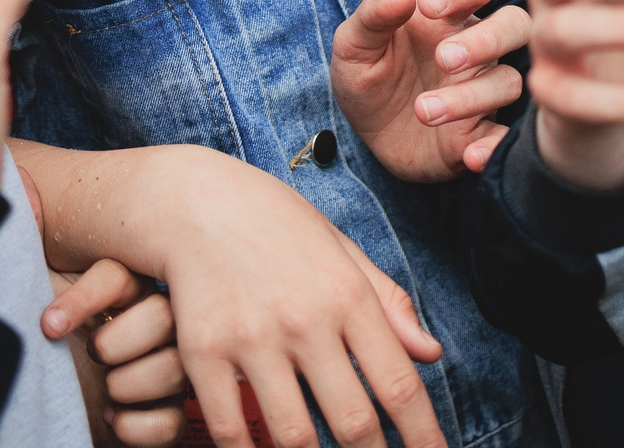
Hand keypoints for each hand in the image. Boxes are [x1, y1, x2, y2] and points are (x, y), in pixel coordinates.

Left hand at [46, 261, 188, 445]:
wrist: (43, 411)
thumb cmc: (39, 354)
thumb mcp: (33, 297)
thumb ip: (32, 248)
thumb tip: (19, 201)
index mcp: (121, 293)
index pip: (116, 275)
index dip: (84, 298)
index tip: (50, 325)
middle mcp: (150, 326)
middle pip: (162, 316)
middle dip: (117, 342)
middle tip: (93, 356)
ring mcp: (164, 369)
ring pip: (175, 366)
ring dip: (129, 383)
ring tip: (105, 390)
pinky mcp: (166, 415)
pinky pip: (172, 421)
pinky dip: (138, 426)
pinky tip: (113, 418)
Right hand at [108, 147, 445, 447]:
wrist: (191, 199)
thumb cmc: (274, 223)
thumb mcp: (340, 249)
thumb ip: (388, 303)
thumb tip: (432, 353)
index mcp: (347, 294)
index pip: (398, 383)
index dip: (424, 437)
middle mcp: (305, 319)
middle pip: (353, 422)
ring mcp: (251, 337)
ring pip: (293, 437)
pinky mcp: (202, 351)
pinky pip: (230, 430)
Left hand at [332, 0, 528, 182]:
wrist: (365, 136)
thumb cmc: (366, 77)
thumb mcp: (353, 45)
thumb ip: (372, 16)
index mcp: (448, 16)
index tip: (429, 5)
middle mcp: (475, 49)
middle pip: (515, 24)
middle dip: (488, 38)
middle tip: (444, 58)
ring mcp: (482, 90)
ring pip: (507, 82)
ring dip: (470, 97)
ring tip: (422, 111)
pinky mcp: (480, 134)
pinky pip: (503, 137)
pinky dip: (494, 147)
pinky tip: (469, 155)